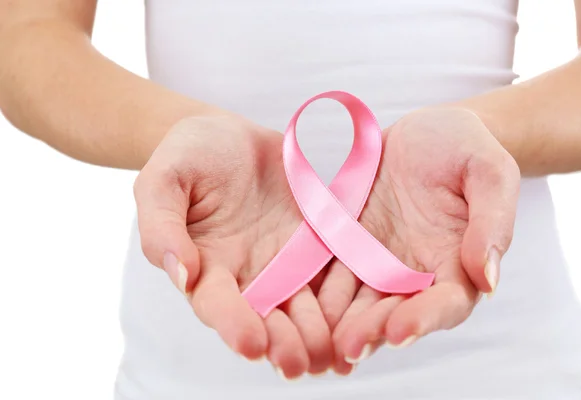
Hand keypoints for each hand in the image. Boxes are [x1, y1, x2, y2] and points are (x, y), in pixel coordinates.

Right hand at [133, 115, 332, 377]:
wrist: (230, 135)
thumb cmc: (189, 154)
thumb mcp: (164, 180)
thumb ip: (162, 227)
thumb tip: (181, 275)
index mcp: (206, 265)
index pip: (217, 303)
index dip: (233, 324)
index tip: (251, 345)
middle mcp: (246, 274)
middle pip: (264, 317)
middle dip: (281, 343)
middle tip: (297, 365)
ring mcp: (284, 262)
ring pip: (302, 307)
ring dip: (316, 335)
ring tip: (332, 356)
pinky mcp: (315, 245)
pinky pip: (332, 276)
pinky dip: (345, 303)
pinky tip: (361, 324)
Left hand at [316, 108, 519, 373]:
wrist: (426, 132)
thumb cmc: (466, 147)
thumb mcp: (489, 172)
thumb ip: (492, 222)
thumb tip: (489, 279)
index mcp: (456, 262)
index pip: (445, 303)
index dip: (424, 320)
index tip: (400, 333)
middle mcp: (415, 271)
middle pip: (395, 311)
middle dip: (372, 330)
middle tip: (349, 347)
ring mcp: (378, 260)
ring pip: (358, 300)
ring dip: (340, 322)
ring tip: (319, 341)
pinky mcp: (348, 244)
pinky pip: (330, 271)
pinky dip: (316, 292)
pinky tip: (297, 306)